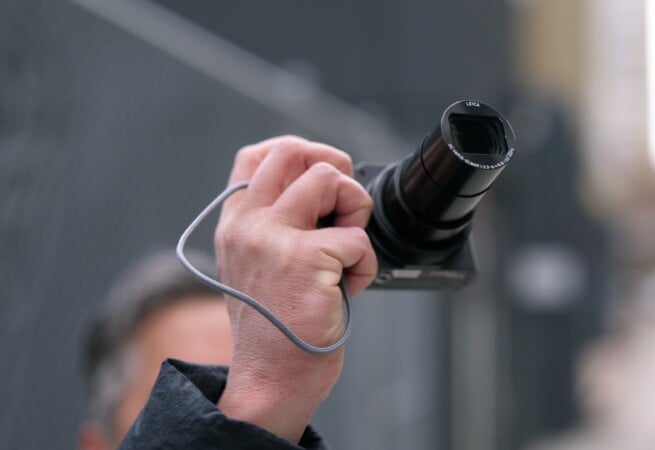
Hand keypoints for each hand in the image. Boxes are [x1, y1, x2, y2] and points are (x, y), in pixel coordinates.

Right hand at [214, 136, 376, 442]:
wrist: (270, 379)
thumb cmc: (275, 328)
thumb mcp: (258, 267)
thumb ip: (276, 225)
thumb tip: (328, 189)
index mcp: (235, 223)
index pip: (257, 155)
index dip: (300, 152)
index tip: (325, 177)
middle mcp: (248, 224)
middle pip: (296, 152)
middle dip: (336, 170)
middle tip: (344, 210)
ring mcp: (273, 238)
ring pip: (330, 179)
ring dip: (355, 213)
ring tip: (345, 253)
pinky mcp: (305, 258)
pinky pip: (358, 236)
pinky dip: (365, 264)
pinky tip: (346, 290)